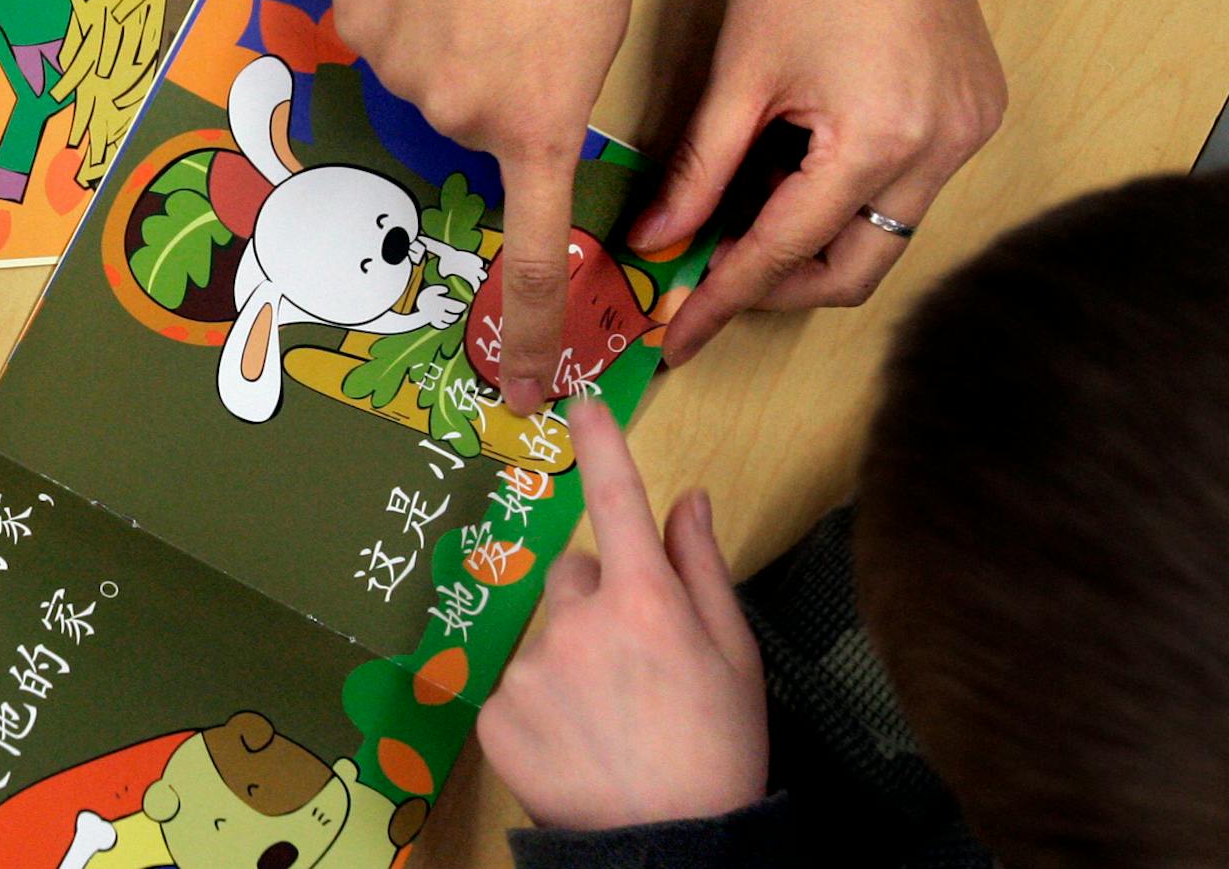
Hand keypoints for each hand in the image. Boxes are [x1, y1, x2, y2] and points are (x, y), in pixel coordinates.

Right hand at [335, 0, 632, 412]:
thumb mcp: (598, 24)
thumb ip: (552, 94)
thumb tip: (507, 112)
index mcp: (538, 123)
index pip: (535, 257)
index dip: (536, 334)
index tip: (531, 394)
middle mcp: (458, 117)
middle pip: (469, 127)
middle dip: (490, 85)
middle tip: (515, 7)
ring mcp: (395, 73)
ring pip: (421, 82)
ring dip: (445, 42)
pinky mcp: (351, 24)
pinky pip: (380, 39)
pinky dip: (402, 9)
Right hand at [414, 285, 467, 329]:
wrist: (413, 309)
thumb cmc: (423, 298)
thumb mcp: (430, 289)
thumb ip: (439, 288)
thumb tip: (446, 290)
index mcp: (441, 303)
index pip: (454, 306)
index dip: (461, 307)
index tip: (464, 306)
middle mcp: (440, 311)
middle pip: (452, 315)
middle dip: (457, 314)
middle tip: (460, 312)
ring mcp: (436, 318)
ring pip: (448, 320)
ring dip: (453, 319)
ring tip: (455, 317)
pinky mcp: (432, 322)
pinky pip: (440, 325)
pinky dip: (445, 324)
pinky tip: (447, 324)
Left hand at [478, 401, 766, 829]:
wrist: (670, 851)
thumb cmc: (718, 749)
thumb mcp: (736, 657)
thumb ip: (703, 570)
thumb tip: (688, 498)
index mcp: (645, 603)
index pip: (618, 502)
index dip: (601, 447)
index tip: (582, 405)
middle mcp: (578, 623)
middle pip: (577, 575)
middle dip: (601, 603)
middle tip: (637, 666)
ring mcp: (528, 668)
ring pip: (545, 632)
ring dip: (570, 657)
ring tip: (610, 716)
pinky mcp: (494, 712)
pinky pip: (514, 682)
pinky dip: (538, 704)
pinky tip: (575, 740)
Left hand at [631, 0, 1007, 363]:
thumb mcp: (737, 71)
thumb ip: (699, 169)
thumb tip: (657, 240)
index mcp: (874, 142)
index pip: (784, 253)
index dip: (723, 298)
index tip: (680, 337)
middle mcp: (938, 152)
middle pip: (852, 269)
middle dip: (776, 289)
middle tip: (706, 284)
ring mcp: (967, 135)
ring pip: (883, 235)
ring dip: (812, 245)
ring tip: (739, 228)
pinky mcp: (974, 115)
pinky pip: (905, 191)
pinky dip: (846, 201)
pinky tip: (793, 176)